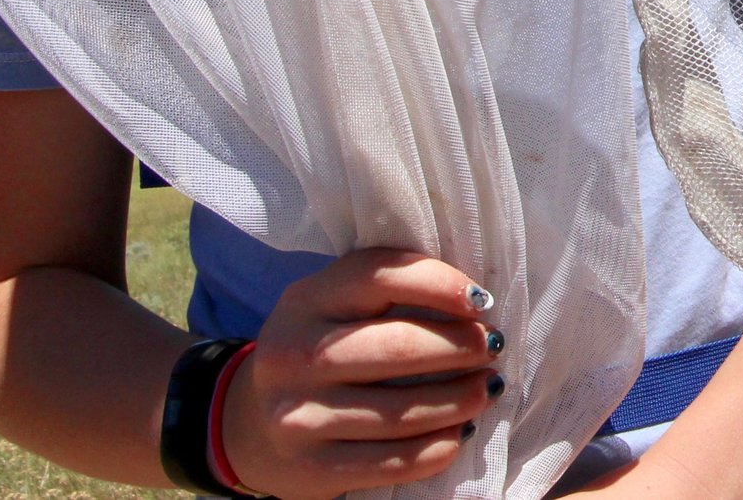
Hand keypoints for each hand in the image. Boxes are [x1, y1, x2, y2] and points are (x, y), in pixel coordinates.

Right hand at [216, 249, 500, 499]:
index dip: (441, 284)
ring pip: (401, 410)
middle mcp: (293, 354)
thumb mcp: (335, 306)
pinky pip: (390, 461)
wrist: (249, 424)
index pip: (381, 275)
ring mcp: (297, 415)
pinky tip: (459, 434)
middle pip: (398, 347)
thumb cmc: (321, 350)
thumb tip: (475, 301)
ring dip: (460, 400)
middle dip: (461, 347)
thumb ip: (388, 289)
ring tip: (487, 390)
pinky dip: (436, 448)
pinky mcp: (310, 467)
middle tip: (493, 348)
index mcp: (305, 299)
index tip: (483, 300)